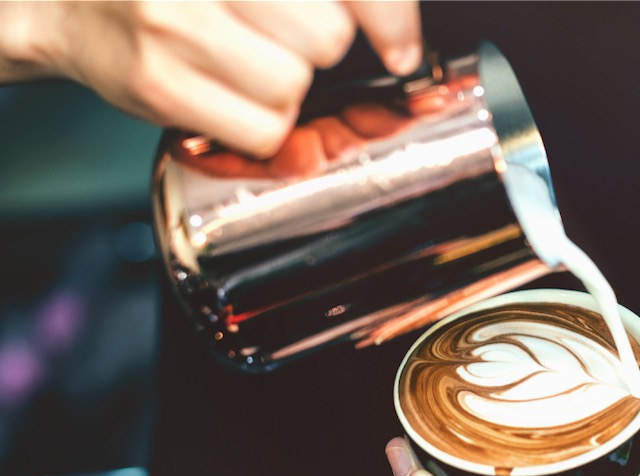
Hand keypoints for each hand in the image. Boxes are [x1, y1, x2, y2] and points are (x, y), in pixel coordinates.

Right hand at [0, 1, 420, 156]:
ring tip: (240, 63)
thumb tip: (395, 37)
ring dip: (285, 88)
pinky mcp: (161, 83)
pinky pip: (263, 130)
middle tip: (273, 37)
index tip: (403, 48)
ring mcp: (176, 24)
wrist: (67, 2)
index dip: (390, 17)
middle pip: (326, 37)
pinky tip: (227, 95)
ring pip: (294, 86)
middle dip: (315, 48)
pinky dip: (260, 126)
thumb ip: (310, 0)